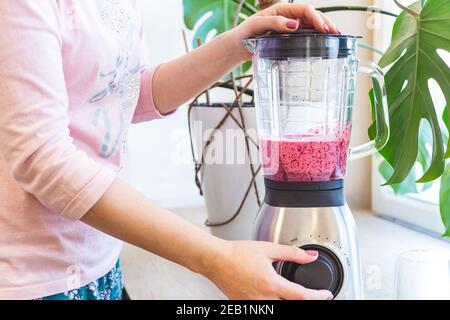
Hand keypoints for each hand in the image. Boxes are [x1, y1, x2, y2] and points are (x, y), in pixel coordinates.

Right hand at [206, 241, 333, 299]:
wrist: (215, 259)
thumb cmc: (237, 253)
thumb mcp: (268, 249)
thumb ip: (292, 253)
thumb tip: (310, 256)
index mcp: (271, 284)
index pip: (301, 296)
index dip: (318, 296)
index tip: (326, 294)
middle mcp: (263, 298)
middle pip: (290, 305)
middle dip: (304, 301)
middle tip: (313, 295)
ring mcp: (254, 304)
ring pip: (277, 307)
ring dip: (287, 300)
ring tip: (292, 293)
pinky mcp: (245, 305)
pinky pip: (264, 307)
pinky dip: (272, 301)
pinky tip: (272, 293)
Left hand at [230, 3, 339, 60]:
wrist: (238, 46)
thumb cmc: (246, 33)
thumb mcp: (257, 26)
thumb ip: (275, 24)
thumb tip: (295, 25)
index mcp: (283, 10)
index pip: (305, 10)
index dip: (316, 18)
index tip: (323, 28)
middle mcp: (289, 17)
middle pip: (313, 16)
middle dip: (326, 23)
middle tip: (336, 33)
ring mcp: (291, 28)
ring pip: (312, 26)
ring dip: (325, 30)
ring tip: (336, 36)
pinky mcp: (291, 39)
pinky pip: (307, 36)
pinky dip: (317, 38)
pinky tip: (325, 43)